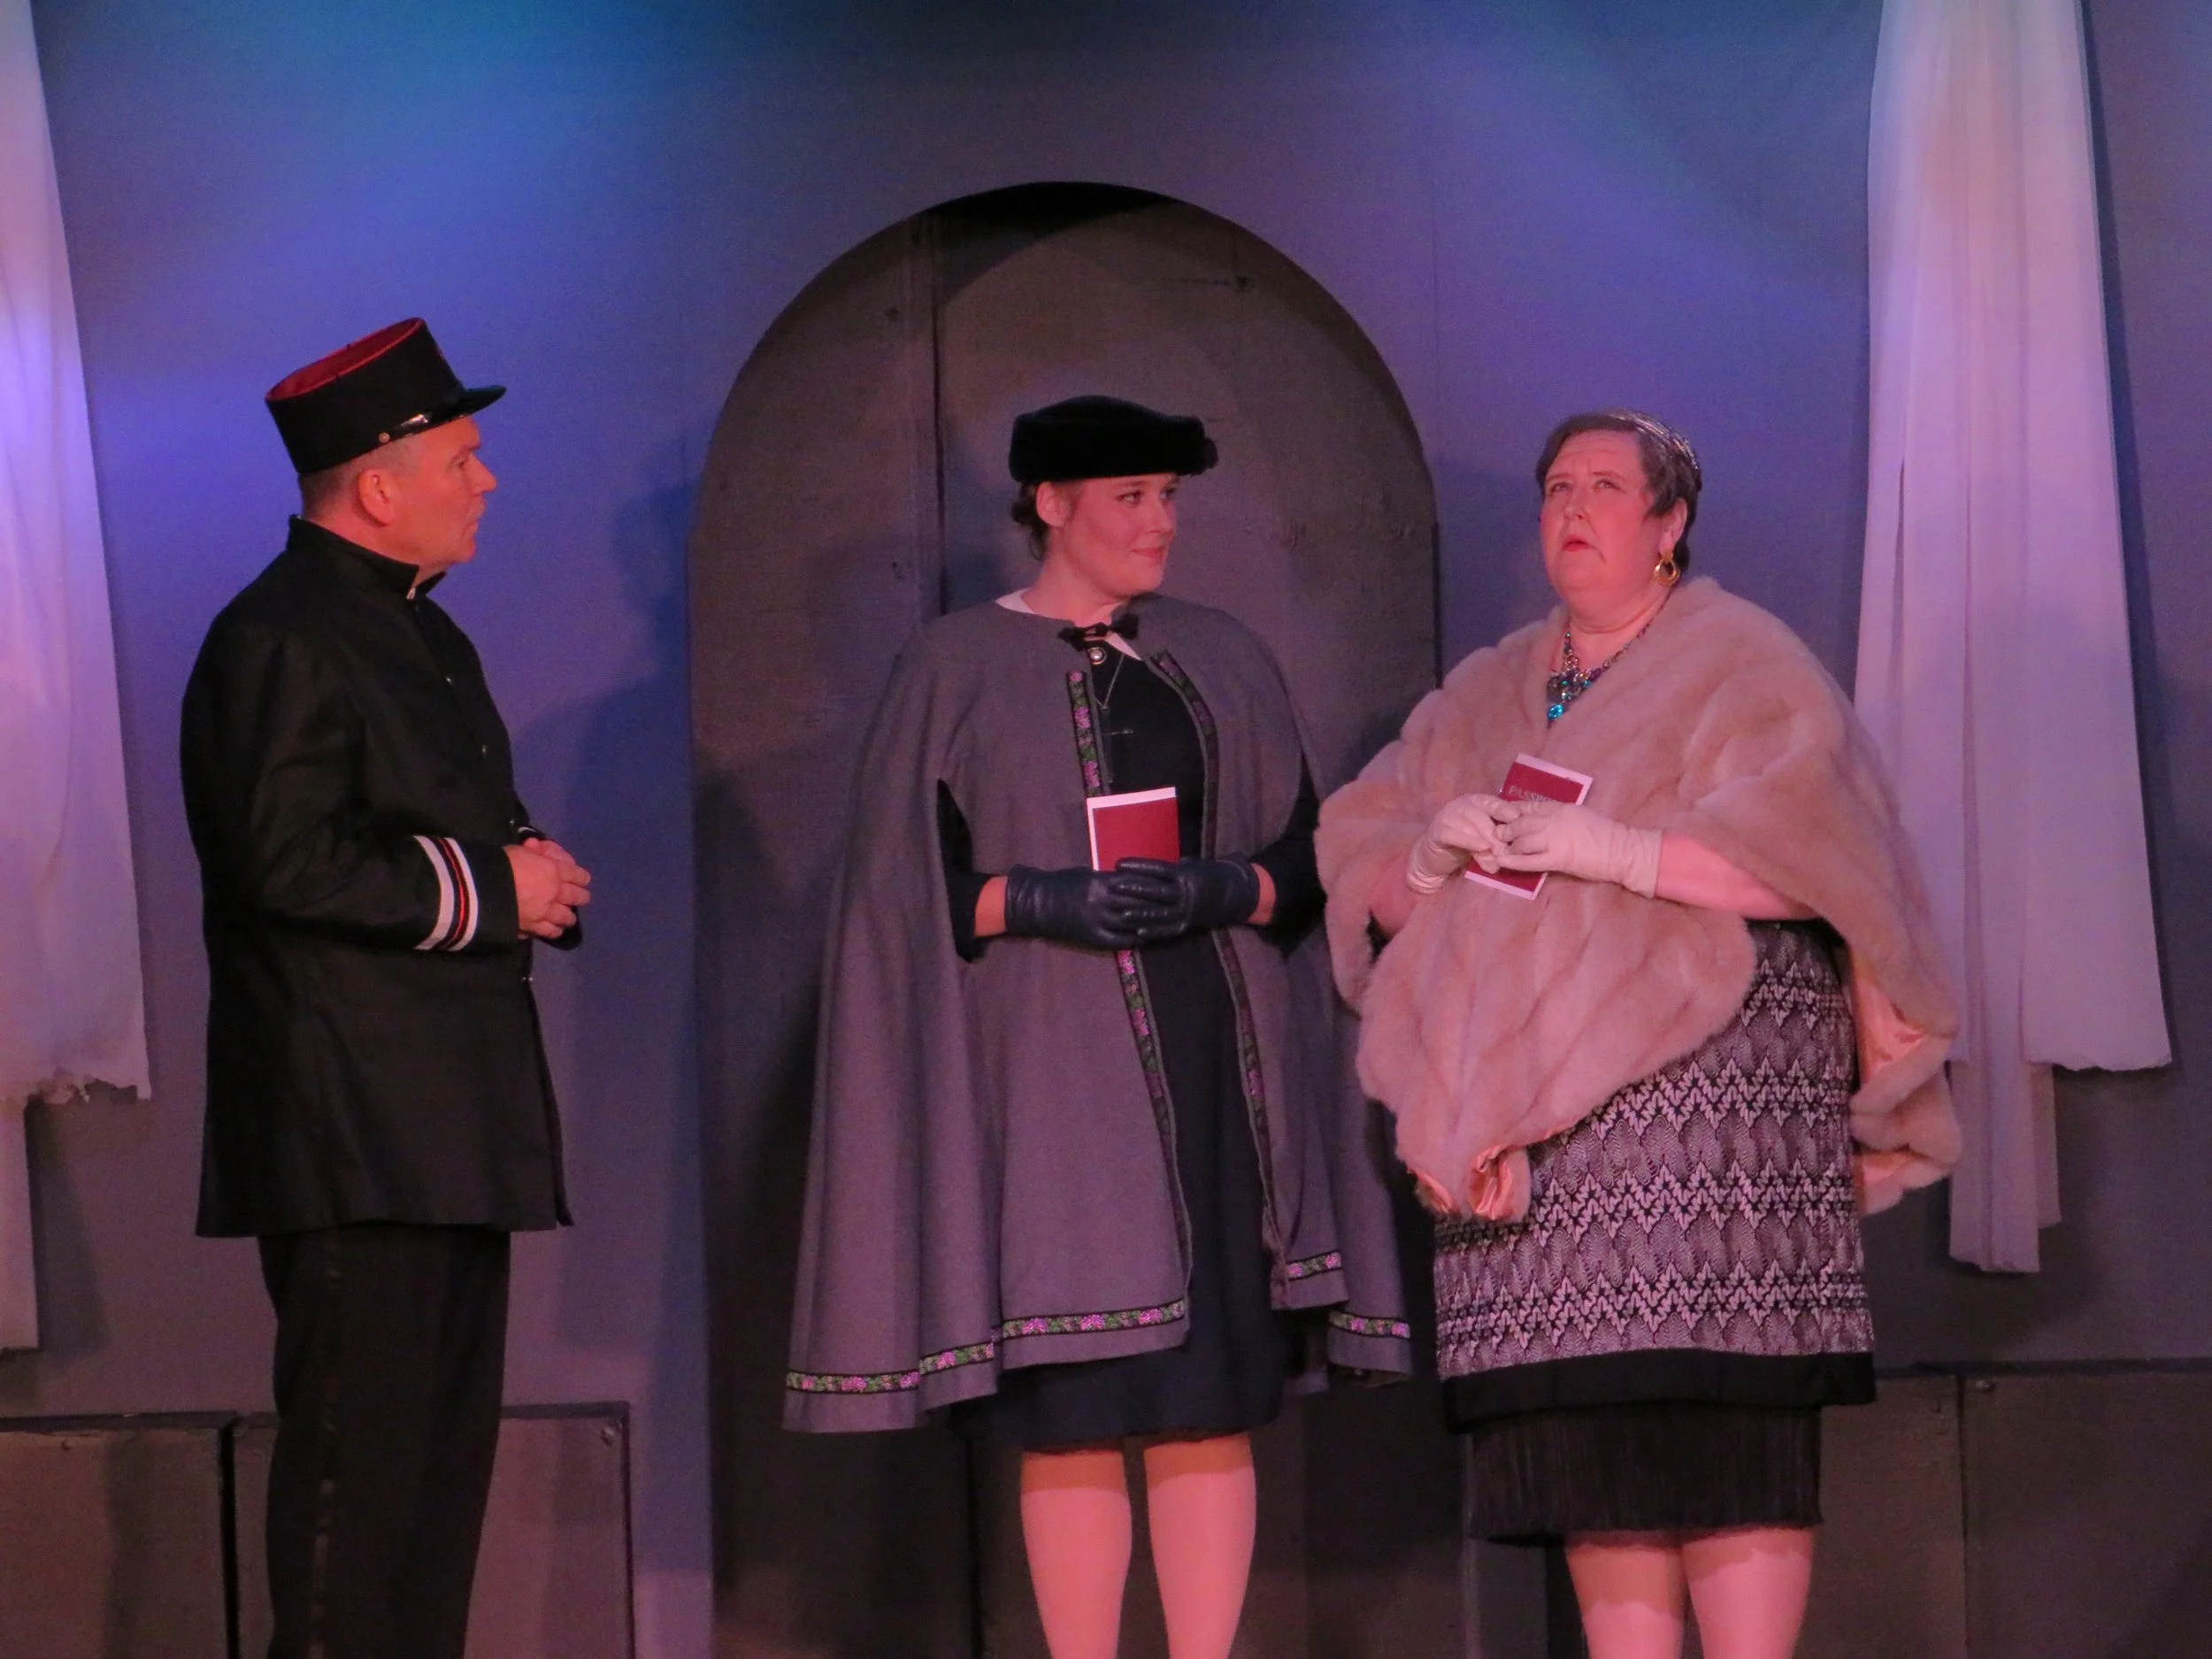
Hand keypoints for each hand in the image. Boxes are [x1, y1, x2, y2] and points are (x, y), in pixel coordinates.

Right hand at [507, 837, 591, 938]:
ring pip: (566, 918)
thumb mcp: (519, 850)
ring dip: (569, 917)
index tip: (585, 881)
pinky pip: (549, 932)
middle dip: (581, 897)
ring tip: (569, 918)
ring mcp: (545, 913)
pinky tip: (554, 931)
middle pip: (576, 897)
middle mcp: (555, 894)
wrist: (483, 890)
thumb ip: (533, 852)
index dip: (582, 878)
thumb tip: (536, 847)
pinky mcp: (533, 928)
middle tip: (582, 898)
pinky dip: (554, 931)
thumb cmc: (501, 864)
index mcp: (554, 871)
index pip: (576, 874)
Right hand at [1001, 864, 1158, 950]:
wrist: (1037, 902)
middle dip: (1156, 905)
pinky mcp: (1092, 937)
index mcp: (1101, 883)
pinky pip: (1119, 940)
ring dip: (1149, 923)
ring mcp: (1098, 921)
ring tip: (1166, 922)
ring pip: (1131, 923)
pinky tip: (1145, 937)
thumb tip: (1128, 880)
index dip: (1152, 885)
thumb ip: (1108, 878)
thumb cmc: (1061, 882)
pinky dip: (1134, 939)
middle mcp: (1103, 902)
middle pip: (1137, 904)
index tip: (1167, 885)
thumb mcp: (1086, 874)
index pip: (1135, 884)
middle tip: (1175, 905)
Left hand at [1112, 856, 1261, 942]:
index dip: (1138, 866)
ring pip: (1160, 913)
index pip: (1157, 869)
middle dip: (1134, 888)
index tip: (1118, 864)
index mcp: (1184, 874)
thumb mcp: (1193, 865)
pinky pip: (1169, 930)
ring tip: (1122, 914)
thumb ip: (1173, 866)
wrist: (1233, 894)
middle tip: (1114, 886)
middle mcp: (1185, 892)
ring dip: (1141, 914)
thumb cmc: (1209, 875)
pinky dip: (1155, 931)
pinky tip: (1139, 933)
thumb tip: (1151, 864)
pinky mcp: (1188, 924)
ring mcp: (1186, 910)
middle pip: (1156, 890)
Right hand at [1406, 793, 1511, 893]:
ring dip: (1485, 844)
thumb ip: (1496, 840)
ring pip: (1470, 826)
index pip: (1493, 803)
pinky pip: (1455, 835)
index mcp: (1476, 803)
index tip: (1518, 819)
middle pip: (1482, 816)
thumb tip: (1512, 852)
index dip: (1506, 810)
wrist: (1435, 858)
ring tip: (1496, 860)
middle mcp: (1462, 805)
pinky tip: (1481, 848)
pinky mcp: (1437, 831)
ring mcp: (1448, 816)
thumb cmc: (1465, 846)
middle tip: (1507, 853)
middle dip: (1497, 835)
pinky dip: (1469, 842)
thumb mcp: (1484, 840)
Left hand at [1493, 801, 1659, 895]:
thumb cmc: (1605, 834)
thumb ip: (1559, 816)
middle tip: (1495, 835)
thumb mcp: (1579, 815)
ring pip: (1521, 840)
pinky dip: (1513, 861)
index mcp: (1560, 807)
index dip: (1510, 811)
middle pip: (1519, 821)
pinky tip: (1502, 862)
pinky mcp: (1557, 858)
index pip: (1527, 806)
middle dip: (1504, 829)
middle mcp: (1553, 819)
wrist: (1621, 849)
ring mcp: (1554, 838)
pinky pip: (1529, 860)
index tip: (1499, 815)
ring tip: (1499, 850)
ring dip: (1508, 846)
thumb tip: (1541, 821)